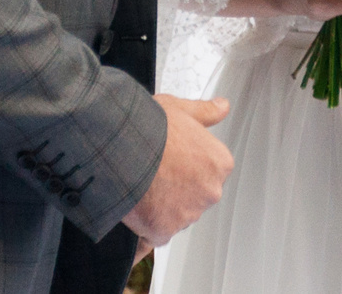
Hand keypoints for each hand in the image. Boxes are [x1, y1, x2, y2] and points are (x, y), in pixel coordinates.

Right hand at [122, 94, 233, 247]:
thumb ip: (205, 112)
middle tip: (155, 172)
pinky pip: (155, 234)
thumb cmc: (150, 126)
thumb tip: (221, 107)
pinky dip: (145, 227)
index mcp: (218, 163)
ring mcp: (188, 214)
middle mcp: (209, 191)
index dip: (187, 164)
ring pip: (177, 215)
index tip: (172, 159)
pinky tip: (134, 210)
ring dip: (162, 206)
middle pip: (195, 195)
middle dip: (177, 188)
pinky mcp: (164, 230)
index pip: (209, 171)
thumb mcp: (181, 108)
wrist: (120, 146)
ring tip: (140, 186)